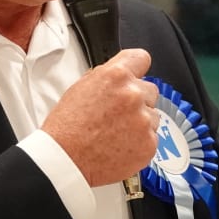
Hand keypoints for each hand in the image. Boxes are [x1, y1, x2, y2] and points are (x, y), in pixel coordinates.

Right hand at [41, 49, 159, 186]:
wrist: (65, 160)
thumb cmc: (67, 128)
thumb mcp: (81, 88)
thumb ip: (107, 78)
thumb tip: (120, 76)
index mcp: (115, 76)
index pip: (141, 58)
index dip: (137, 68)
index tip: (136, 75)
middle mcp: (133, 94)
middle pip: (149, 90)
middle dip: (137, 100)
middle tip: (118, 114)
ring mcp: (143, 120)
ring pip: (153, 115)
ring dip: (140, 122)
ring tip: (116, 133)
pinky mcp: (149, 143)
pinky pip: (152, 137)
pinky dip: (140, 142)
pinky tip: (120, 145)